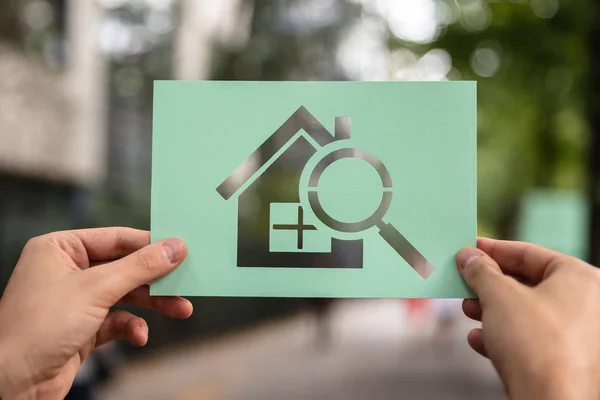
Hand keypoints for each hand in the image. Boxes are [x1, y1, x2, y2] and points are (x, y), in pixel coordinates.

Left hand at [0, 228, 191, 399]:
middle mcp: (66, 271)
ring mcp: (74, 300)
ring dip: (152, 303)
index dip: (149, 243)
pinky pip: (115, 320)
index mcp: (60, 249)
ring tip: (181, 309)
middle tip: (185, 280)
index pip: (115, 238)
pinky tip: (139, 336)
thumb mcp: (97, 289)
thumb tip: (175, 247)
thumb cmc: (39, 327)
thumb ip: (140, 267)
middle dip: (155, 279)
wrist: (11, 384)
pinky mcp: (81, 327)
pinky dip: (131, 327)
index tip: (180, 247)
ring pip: (124, 294)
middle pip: (124, 267)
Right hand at [457, 238, 599, 399]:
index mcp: (581, 278)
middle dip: (489, 284)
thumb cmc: (536, 345)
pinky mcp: (566, 361)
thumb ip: (481, 271)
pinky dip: (504, 336)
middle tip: (465, 282)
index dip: (493, 249)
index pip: (529, 253)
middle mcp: (587, 304)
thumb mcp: (499, 296)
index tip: (470, 248)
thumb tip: (468, 257)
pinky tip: (479, 339)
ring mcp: (579, 335)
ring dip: (492, 311)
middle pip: (527, 283)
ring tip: (468, 310)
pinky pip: (531, 339)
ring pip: (527, 312)